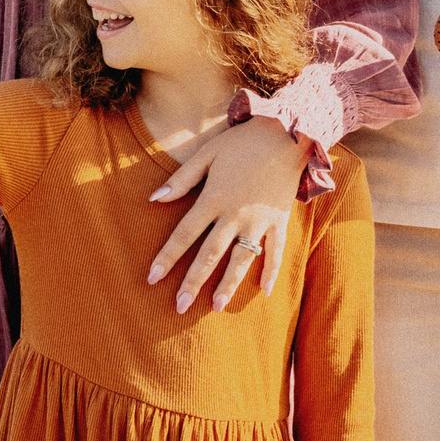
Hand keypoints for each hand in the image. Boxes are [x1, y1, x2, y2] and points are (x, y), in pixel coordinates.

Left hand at [146, 115, 308, 310]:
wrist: (287, 133)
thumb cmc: (241, 141)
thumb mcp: (207, 154)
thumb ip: (181, 179)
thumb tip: (154, 198)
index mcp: (213, 199)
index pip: (184, 234)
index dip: (167, 257)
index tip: (152, 278)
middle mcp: (235, 215)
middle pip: (210, 254)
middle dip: (193, 282)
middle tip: (179, 306)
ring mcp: (260, 221)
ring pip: (241, 260)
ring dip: (228, 285)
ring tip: (216, 307)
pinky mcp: (280, 221)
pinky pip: (275, 251)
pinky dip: (270, 272)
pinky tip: (263, 292)